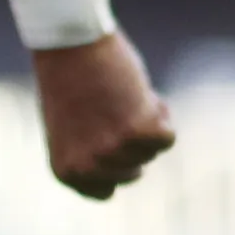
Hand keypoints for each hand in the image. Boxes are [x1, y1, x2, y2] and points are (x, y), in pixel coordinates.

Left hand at [32, 31, 173, 200]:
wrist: (70, 43)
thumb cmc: (70, 78)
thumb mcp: (72, 128)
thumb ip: (94, 154)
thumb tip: (133, 162)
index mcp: (67, 171)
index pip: (105, 191)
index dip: (113, 162)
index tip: (103, 136)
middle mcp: (88, 168)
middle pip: (134, 171)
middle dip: (131, 141)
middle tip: (110, 106)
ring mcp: (112, 152)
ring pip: (152, 152)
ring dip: (146, 122)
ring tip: (120, 94)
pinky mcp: (137, 131)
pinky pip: (168, 137)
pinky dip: (161, 114)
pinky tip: (139, 93)